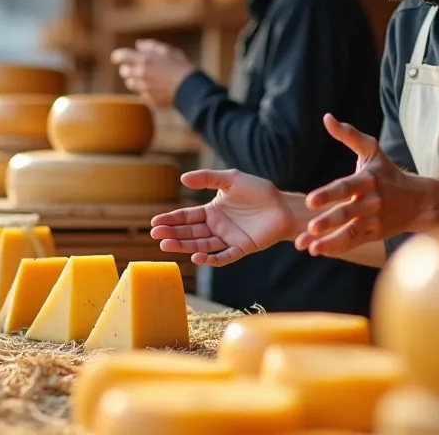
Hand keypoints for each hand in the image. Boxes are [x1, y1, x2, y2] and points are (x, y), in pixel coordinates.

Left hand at [109, 39, 195, 105]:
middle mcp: (141, 74)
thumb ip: (151, 46)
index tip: (116, 58)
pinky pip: (140, 94)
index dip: (117, 56)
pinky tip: (156, 88)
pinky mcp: (147, 99)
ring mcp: (143, 88)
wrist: (190, 88)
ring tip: (148, 78)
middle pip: (124, 71)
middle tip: (135, 68)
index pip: (121, 56)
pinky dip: (145, 90)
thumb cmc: (180, 66)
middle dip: (127, 69)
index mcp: (145, 59)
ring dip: (135, 80)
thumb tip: (138, 45)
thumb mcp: (168, 51)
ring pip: (130, 83)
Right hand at [149, 169, 294, 266]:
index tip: (154, 223)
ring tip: (166, 245)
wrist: (284, 206)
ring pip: (201, 245)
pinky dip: (210, 259)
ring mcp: (228, 239)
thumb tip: (182, 179)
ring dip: (184, 246)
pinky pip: (223, 257)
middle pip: (190, 232)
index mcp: (212, 211)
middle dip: (172, 234)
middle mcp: (217, 227)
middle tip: (156, 235)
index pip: (187, 217)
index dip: (171, 220)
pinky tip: (196, 257)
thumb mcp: (231, 178)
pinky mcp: (241, 249)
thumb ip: (208, 178)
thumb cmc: (259, 191)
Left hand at [295, 114, 434, 256]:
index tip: (310, 201)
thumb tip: (327, 118)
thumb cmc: (387, 172)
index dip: (328, 194)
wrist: (418, 201)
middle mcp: (371, 201)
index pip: (345, 187)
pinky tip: (319, 251)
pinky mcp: (373, 234)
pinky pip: (353, 242)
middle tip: (310, 228)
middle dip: (328, 221)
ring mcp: (373, 220)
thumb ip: (349, 135)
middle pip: (347, 213)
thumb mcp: (372, 151)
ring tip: (310, 248)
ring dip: (329, 241)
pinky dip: (336, 247)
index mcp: (367, 180)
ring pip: (349, 232)